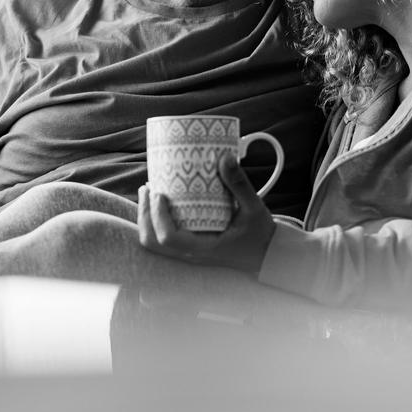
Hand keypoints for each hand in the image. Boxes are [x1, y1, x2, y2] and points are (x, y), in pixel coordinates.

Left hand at [137, 154, 275, 273]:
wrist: (267, 254)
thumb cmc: (260, 234)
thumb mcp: (254, 208)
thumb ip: (240, 184)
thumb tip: (225, 157)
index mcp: (204, 248)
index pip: (169, 239)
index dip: (158, 216)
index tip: (159, 193)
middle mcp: (191, 254)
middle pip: (152, 242)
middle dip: (145, 214)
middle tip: (148, 188)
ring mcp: (188, 253)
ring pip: (154, 243)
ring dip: (146, 218)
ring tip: (149, 192)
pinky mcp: (189, 248)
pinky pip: (162, 240)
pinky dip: (155, 221)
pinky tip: (159, 202)